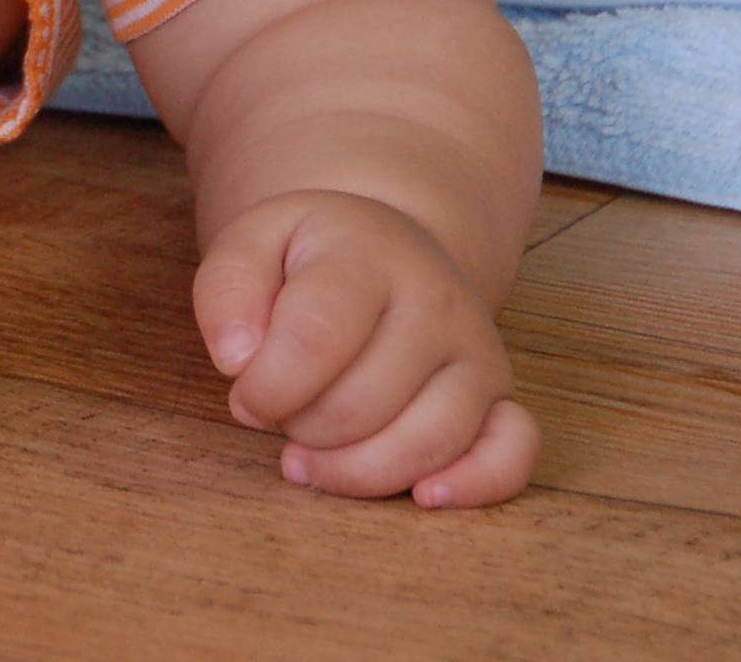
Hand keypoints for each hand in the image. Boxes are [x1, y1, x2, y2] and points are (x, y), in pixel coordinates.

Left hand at [193, 190, 538, 507]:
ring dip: (353, 471)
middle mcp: (439, 300)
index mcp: (370, 253)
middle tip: (281, 410)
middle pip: (361, 404)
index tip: (243, 392)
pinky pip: (512, 455)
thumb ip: (228, 289)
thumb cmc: (309, 261)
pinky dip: (473, 486)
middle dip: (301, 426)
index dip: (267, 385)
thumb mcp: (252, 243)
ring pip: (427, 442)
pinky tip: (424, 497)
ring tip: (310, 457)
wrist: (387, 251)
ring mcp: (478, 352)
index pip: (317, 335)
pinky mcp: (501, 399)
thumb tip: (237, 359)